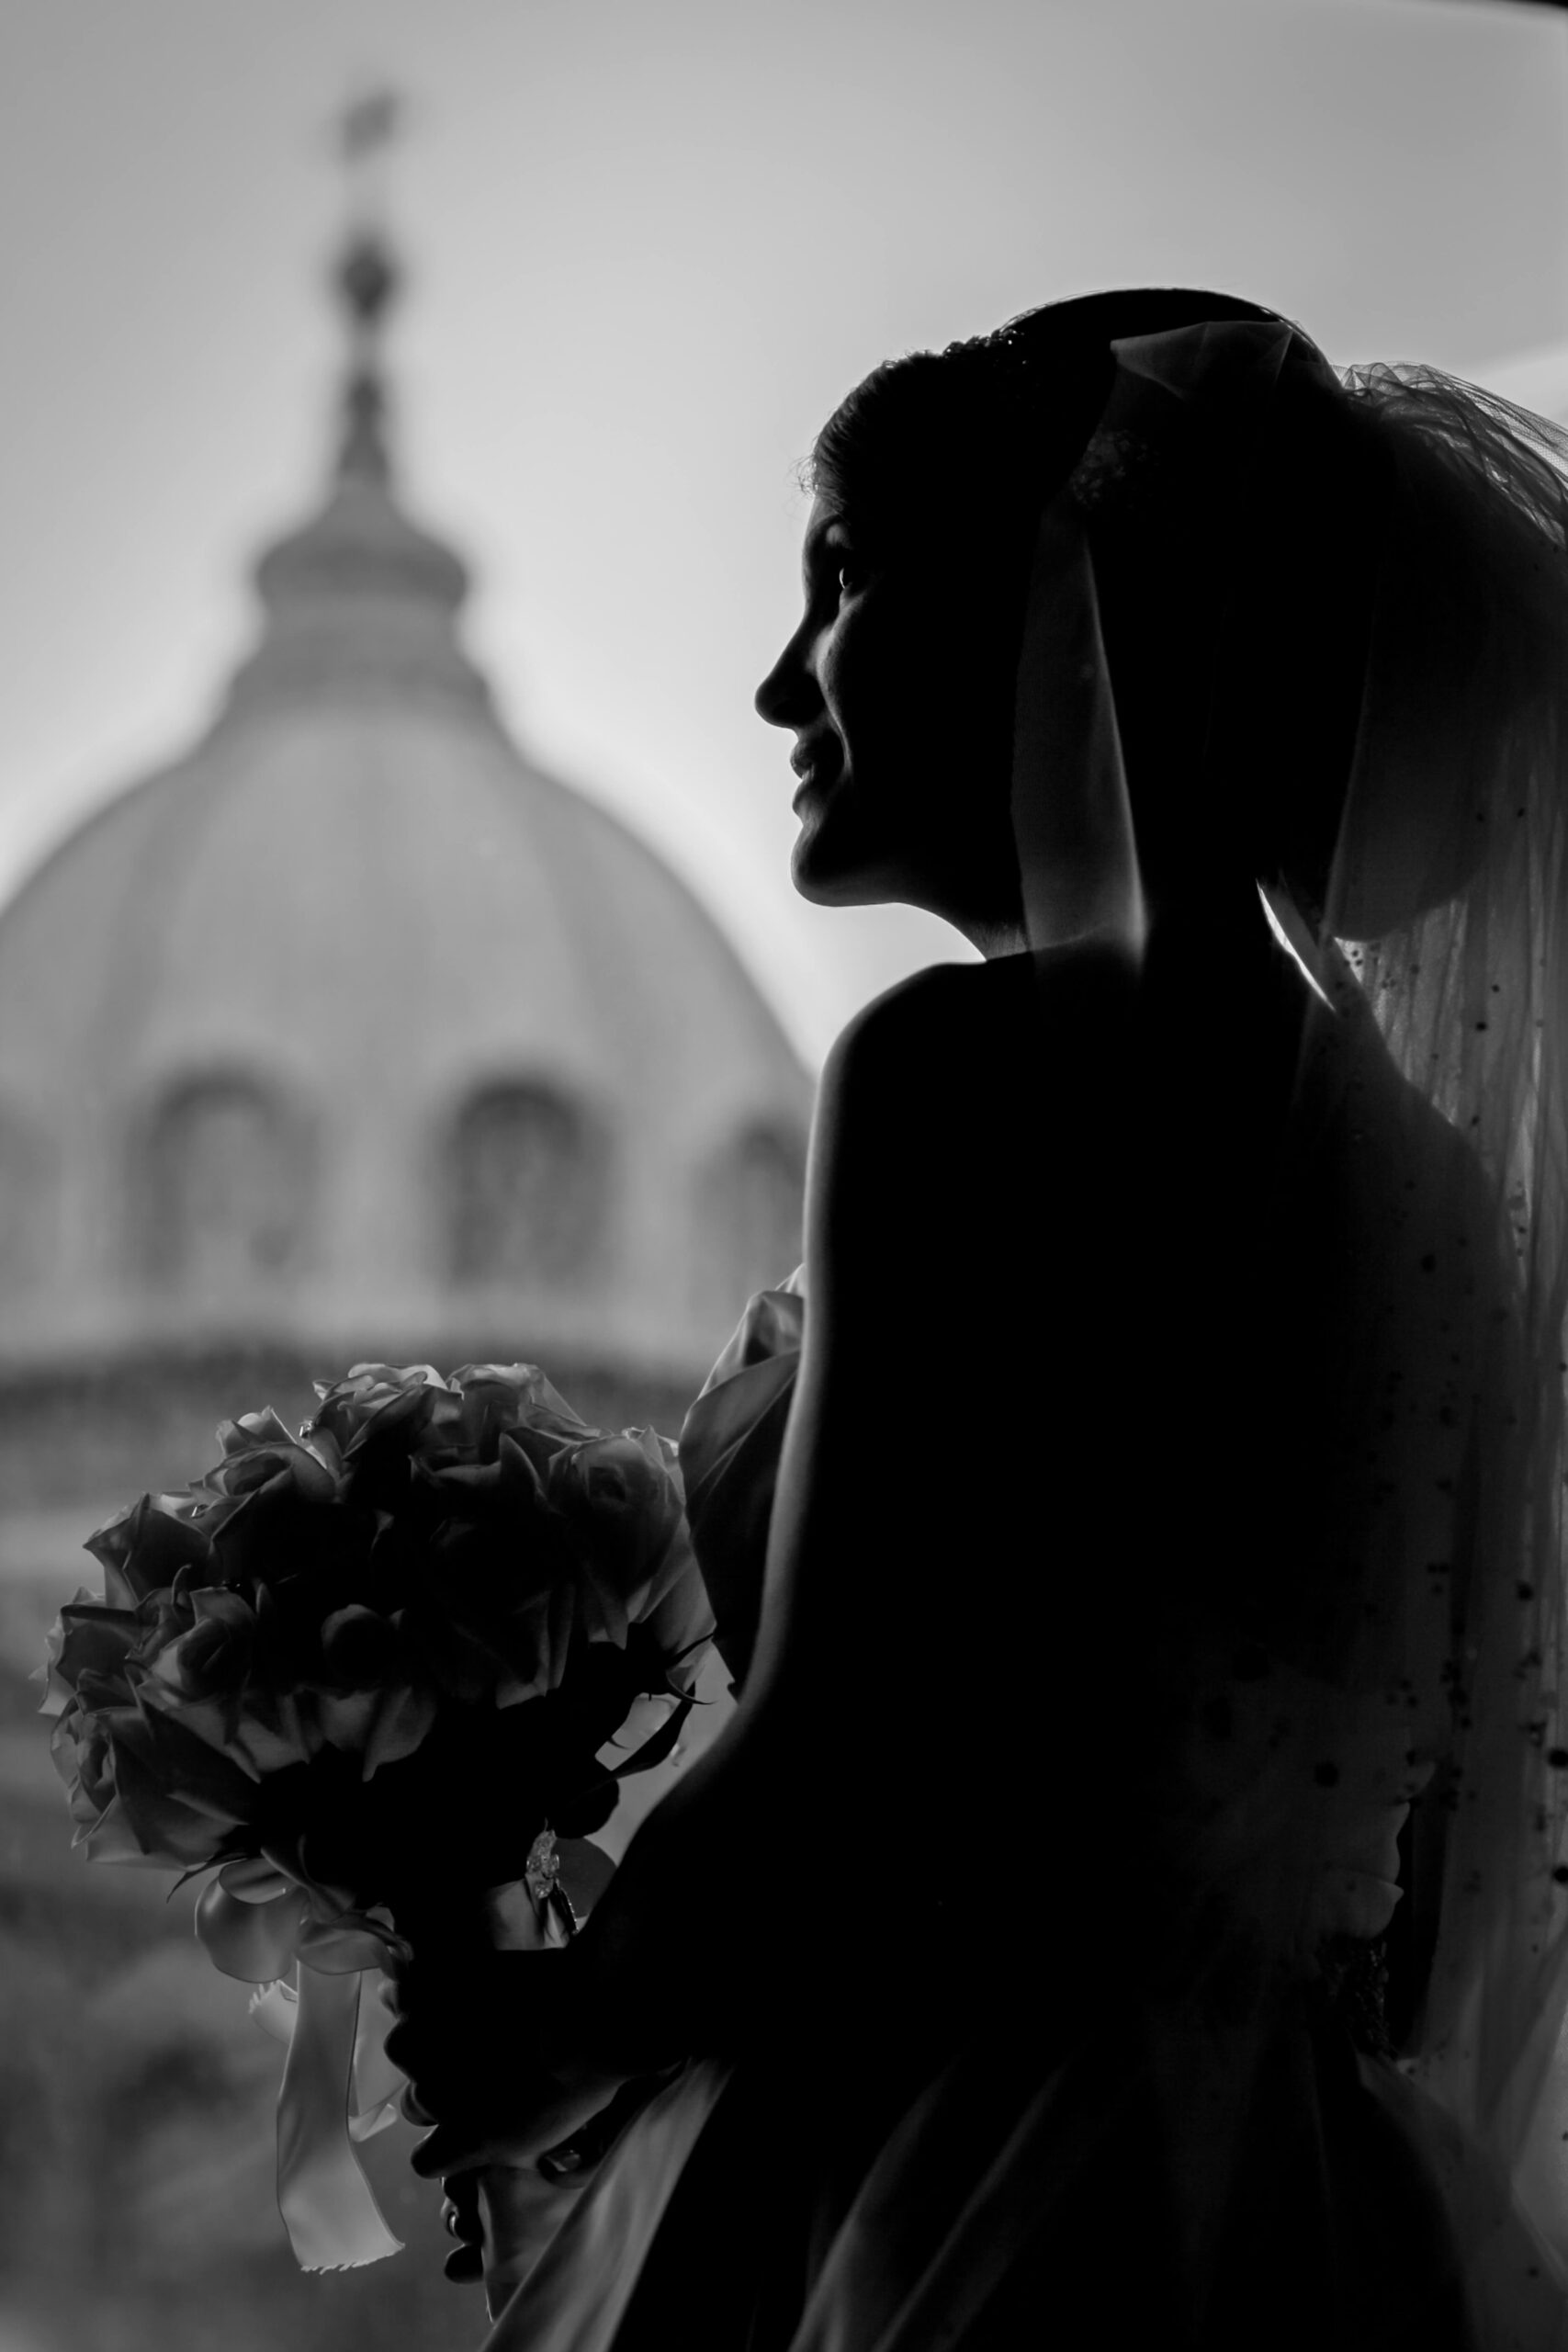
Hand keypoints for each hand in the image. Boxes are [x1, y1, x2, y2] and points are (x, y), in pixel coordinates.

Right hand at [382, 1945, 629, 2179]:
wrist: (588, 2011)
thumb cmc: (580, 2080)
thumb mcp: (544, 2137)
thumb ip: (501, 2145)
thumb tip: (491, 2138)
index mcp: (462, 2142)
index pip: (426, 2160)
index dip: (450, 2144)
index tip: (471, 2126)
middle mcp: (430, 2096)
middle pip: (415, 2102)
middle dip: (442, 2088)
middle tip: (478, 2066)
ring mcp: (423, 2042)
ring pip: (403, 2048)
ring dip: (427, 2039)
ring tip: (468, 2020)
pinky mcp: (428, 1993)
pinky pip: (400, 1994)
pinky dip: (416, 1991)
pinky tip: (445, 1985)